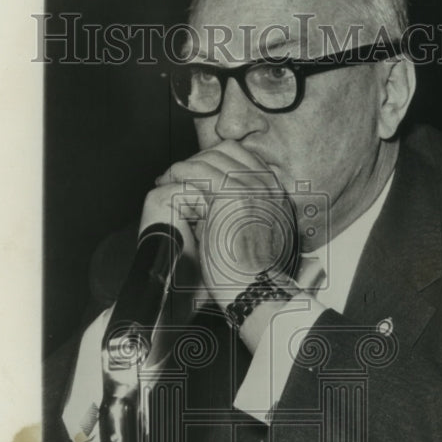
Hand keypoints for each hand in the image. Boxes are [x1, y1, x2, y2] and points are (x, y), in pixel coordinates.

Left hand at [142, 141, 298, 311]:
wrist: (256, 289)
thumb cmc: (250, 272)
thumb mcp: (252, 234)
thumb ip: (242, 212)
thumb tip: (212, 202)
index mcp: (275, 192)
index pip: (242, 156)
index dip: (213, 159)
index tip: (193, 173)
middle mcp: (267, 185)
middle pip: (225, 152)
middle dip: (196, 159)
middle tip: (174, 174)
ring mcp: (252, 187)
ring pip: (209, 159)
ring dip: (183, 167)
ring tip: (165, 179)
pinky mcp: (232, 195)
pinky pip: (196, 171)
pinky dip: (177, 173)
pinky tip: (166, 182)